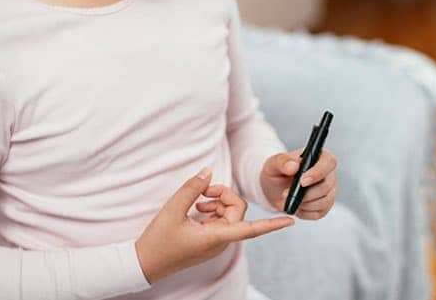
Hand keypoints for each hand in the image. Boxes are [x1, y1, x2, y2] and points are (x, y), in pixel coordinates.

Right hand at [135, 167, 294, 283]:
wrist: (145, 264)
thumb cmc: (158, 241)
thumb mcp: (172, 209)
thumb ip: (192, 188)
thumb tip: (208, 171)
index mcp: (215, 238)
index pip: (251, 230)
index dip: (272, 224)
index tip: (290, 220)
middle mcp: (220, 242)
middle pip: (238, 212)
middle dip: (226, 196)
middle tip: (205, 190)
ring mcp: (215, 243)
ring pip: (230, 216)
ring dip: (218, 203)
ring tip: (198, 199)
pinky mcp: (208, 242)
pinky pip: (220, 222)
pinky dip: (213, 211)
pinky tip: (197, 207)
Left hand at [260, 148, 337, 219]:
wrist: (275, 188)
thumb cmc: (277, 172)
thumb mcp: (274, 163)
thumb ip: (282, 162)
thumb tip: (293, 166)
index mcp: (319, 157)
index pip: (329, 162)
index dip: (318, 173)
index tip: (302, 181)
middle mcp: (328, 174)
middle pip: (326, 185)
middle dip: (306, 193)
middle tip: (286, 193)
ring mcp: (329, 191)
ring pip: (324, 201)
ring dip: (304, 203)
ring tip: (289, 199)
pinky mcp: (325, 206)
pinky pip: (319, 213)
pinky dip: (304, 212)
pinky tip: (295, 205)